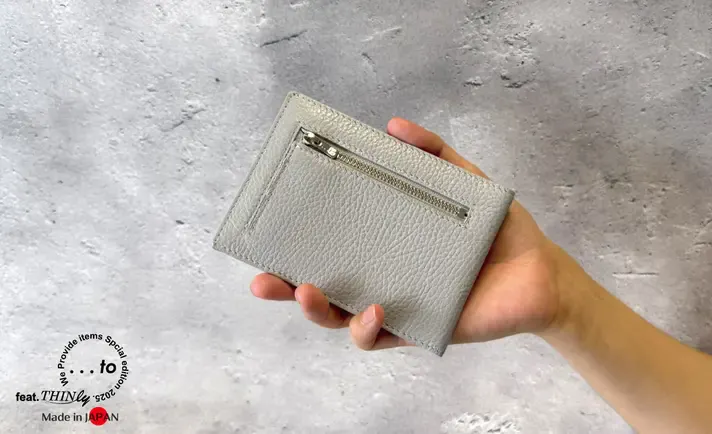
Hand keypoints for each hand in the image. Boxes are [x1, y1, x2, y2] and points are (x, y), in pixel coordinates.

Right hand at [250, 118, 563, 349]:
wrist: (538, 272)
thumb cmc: (497, 230)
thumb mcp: (464, 182)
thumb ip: (433, 153)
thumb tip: (393, 126)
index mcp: (384, 244)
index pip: (332, 245)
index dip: (296, 245)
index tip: (267, 235)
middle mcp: (382, 277)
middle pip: (323, 287)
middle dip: (287, 288)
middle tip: (263, 281)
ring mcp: (397, 306)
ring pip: (342, 319)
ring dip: (318, 311)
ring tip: (307, 290)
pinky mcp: (418, 330)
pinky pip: (382, 339)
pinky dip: (369, 329)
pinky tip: (376, 309)